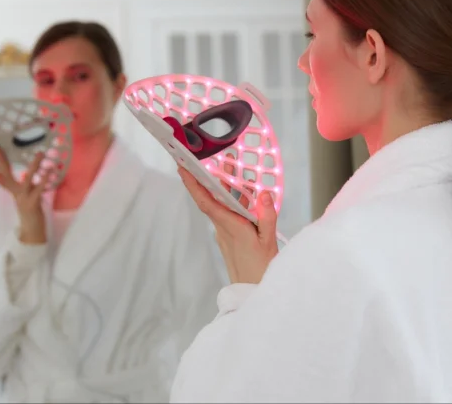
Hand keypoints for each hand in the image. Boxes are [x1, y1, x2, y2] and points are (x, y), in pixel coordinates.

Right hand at [0, 148, 49, 244]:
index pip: (0, 177)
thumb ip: (24, 186)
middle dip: (1, 162)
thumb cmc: (31, 212)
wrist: (32, 231)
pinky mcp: (33, 203)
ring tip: (40, 153)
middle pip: (6, 176)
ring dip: (34, 165)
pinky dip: (44, 180)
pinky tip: (49, 171)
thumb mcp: (25, 196)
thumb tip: (24, 174)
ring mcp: (24, 198)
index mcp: (14, 191)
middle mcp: (16, 194)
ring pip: (27, 179)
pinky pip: (39, 189)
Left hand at [177, 159, 278, 284]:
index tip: (182, 168)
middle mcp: (223, 228)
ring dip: (223, 189)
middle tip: (206, 158)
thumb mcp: (268, 241)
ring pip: (220, 206)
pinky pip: (228, 214)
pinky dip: (234, 202)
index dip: (193, 185)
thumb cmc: (260, 269)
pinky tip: (245, 196)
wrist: (252, 291)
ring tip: (230, 169)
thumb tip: (264, 194)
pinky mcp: (230, 237)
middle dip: (207, 178)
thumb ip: (267, 216)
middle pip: (211, 199)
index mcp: (230, 227)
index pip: (206, 202)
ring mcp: (225, 233)